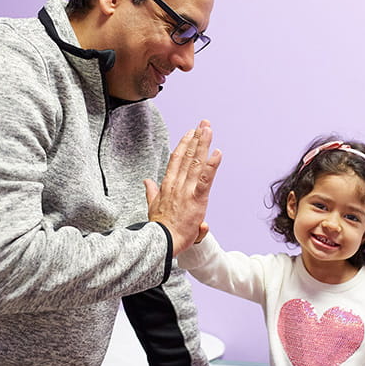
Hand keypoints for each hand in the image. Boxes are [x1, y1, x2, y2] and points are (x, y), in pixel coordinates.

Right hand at [145, 121, 221, 255]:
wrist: (163, 242)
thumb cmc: (160, 228)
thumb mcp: (152, 206)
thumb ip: (151, 192)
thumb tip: (146, 181)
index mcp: (167, 185)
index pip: (176, 160)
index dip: (183, 145)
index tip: (189, 133)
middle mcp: (176, 184)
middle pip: (187, 156)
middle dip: (196, 138)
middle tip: (204, 123)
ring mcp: (186, 190)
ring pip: (196, 162)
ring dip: (203, 144)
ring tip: (209, 129)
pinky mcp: (196, 199)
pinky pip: (205, 179)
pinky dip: (212, 165)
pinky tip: (218, 152)